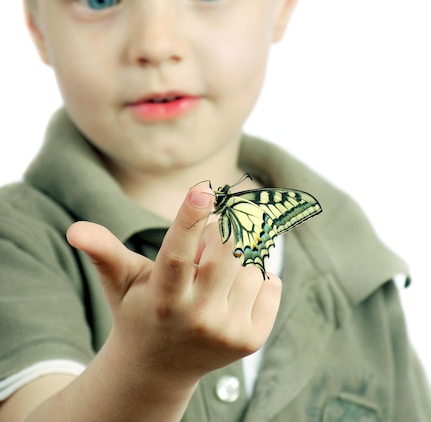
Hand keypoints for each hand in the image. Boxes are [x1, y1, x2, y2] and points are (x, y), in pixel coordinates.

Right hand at [67, 185, 281, 388]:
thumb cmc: (141, 309)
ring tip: (211, 277)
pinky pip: (270, 281)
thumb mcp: (120, 281)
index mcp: (163, 299)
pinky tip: (231, 292)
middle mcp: (197, 319)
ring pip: (252, 263)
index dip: (189, 220)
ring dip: (236, 257)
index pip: (177, 255)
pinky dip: (256, 276)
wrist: (160, 368)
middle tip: (205, 242)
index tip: (202, 188)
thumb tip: (75, 229)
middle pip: (227, 250)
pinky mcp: (252, 340)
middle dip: (222, 232)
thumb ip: (103, 251)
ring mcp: (228, 333)